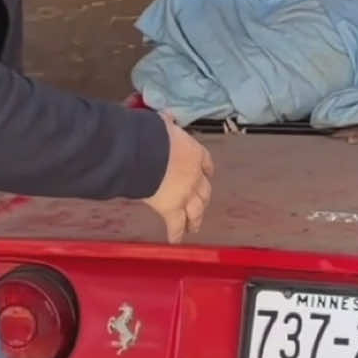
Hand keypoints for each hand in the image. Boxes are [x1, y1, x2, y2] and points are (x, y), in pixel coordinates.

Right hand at [142, 113, 212, 244]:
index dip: (207, 170)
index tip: (208, 174)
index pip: (206, 163)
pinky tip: (177, 240)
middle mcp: (195, 175)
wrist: (149, 152)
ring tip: (195, 226)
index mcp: (195, 153)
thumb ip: (166, 123)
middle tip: (203, 205)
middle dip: (204, 198)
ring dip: (196, 218)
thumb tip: (164, 116)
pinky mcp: (172, 208)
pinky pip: (176, 224)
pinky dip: (176, 233)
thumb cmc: (154, 135)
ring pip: (196, 210)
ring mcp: (186, 194)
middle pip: (204, 190)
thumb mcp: (164, 125)